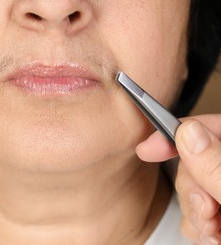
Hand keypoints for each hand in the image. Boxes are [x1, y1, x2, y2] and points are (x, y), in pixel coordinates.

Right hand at [136, 114, 220, 244]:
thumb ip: (217, 166)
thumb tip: (189, 133)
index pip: (207, 129)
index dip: (175, 132)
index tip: (149, 147)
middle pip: (191, 162)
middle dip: (191, 190)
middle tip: (208, 209)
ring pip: (187, 191)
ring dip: (194, 214)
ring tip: (215, 229)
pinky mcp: (218, 215)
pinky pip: (192, 215)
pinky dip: (197, 228)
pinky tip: (213, 235)